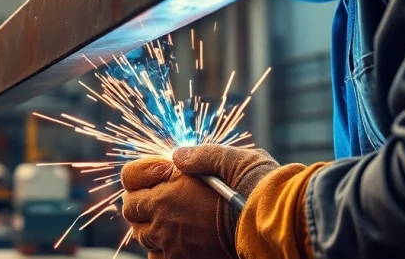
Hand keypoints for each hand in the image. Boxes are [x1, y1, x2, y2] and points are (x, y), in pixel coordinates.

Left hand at [121, 145, 280, 258]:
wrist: (275, 226)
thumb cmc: (254, 189)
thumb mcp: (227, 158)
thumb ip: (198, 155)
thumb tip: (177, 155)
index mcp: (166, 194)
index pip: (130, 182)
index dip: (141, 174)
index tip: (160, 171)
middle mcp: (164, 224)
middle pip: (132, 212)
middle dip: (143, 200)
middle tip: (163, 194)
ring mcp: (174, 248)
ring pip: (145, 238)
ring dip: (153, 227)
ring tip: (174, 218)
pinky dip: (164, 250)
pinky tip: (181, 240)